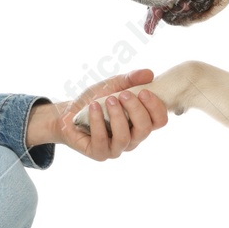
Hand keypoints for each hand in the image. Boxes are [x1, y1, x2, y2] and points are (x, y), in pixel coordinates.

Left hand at [47, 69, 168, 161]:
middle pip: (145, 129)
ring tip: (109, 100)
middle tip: (123, 95)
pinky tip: (94, 107)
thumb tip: (149, 74)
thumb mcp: (113, 85)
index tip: (145, 92)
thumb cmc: (95, 100)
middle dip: (136, 109)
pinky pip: (103, 140)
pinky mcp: (99, 153)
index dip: (156, 107)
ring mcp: (116, 148)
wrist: (69, 112)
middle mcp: (132, 138)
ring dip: (117, 116)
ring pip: (125, 137)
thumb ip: (130, 79)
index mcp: (140, 123)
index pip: (159, 121)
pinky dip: (98, 121)